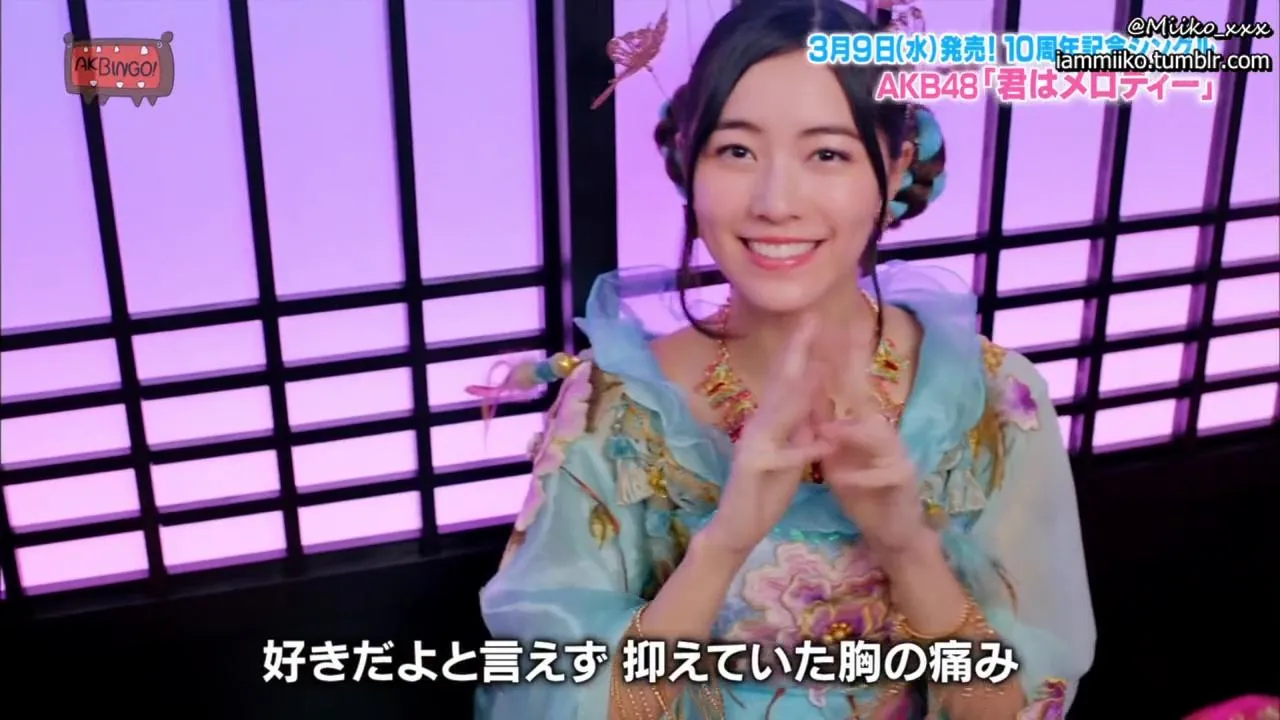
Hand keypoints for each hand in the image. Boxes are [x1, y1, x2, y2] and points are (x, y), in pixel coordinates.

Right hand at [701, 316, 832, 556]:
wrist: (736, 526)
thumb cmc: (765, 490)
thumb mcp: (792, 453)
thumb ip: (801, 425)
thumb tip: (815, 396)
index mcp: (769, 420)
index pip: (786, 378)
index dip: (800, 349)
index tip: (816, 321)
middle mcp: (758, 425)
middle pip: (780, 383)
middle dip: (796, 351)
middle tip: (812, 319)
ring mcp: (754, 445)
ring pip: (780, 413)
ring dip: (801, 390)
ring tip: (820, 366)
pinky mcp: (755, 470)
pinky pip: (784, 457)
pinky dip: (805, 450)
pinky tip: (824, 444)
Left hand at [815, 322, 929, 556]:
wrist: (890, 528)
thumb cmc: (861, 486)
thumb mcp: (834, 451)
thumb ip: (822, 420)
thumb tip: (804, 385)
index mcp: (861, 422)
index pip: (848, 382)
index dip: (837, 354)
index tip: (823, 326)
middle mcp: (881, 431)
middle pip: (867, 396)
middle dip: (852, 371)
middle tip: (829, 353)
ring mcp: (896, 454)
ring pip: (879, 434)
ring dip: (850, 433)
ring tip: (826, 433)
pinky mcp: (902, 482)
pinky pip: (883, 474)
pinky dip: (862, 476)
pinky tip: (845, 480)